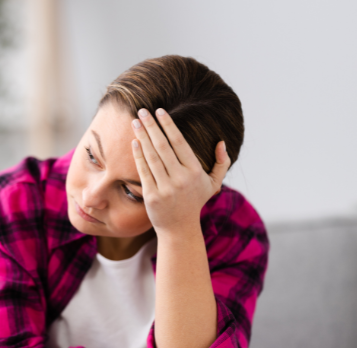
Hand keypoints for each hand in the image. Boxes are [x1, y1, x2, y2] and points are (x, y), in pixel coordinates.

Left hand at [131, 108, 230, 233]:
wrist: (179, 229)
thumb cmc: (194, 202)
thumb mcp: (213, 184)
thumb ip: (222, 164)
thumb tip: (222, 143)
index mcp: (195, 172)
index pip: (179, 142)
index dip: (168, 125)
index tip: (160, 111)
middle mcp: (181, 179)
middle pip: (163, 146)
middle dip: (151, 126)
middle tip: (142, 110)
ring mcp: (165, 188)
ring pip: (152, 156)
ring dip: (142, 137)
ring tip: (135, 122)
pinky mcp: (152, 196)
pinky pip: (143, 171)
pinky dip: (138, 155)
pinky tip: (134, 142)